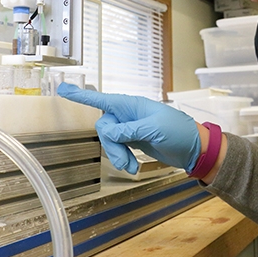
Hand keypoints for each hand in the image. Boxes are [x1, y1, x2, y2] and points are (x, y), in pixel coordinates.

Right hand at [57, 82, 200, 174]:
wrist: (193, 149)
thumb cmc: (179, 132)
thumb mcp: (154, 129)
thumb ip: (129, 130)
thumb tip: (107, 132)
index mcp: (132, 105)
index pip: (102, 99)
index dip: (82, 96)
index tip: (63, 89)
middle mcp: (128, 115)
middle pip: (105, 127)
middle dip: (111, 146)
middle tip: (123, 161)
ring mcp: (130, 128)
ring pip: (110, 141)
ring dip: (117, 155)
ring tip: (130, 167)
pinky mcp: (133, 141)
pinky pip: (118, 148)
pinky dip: (122, 159)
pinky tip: (132, 167)